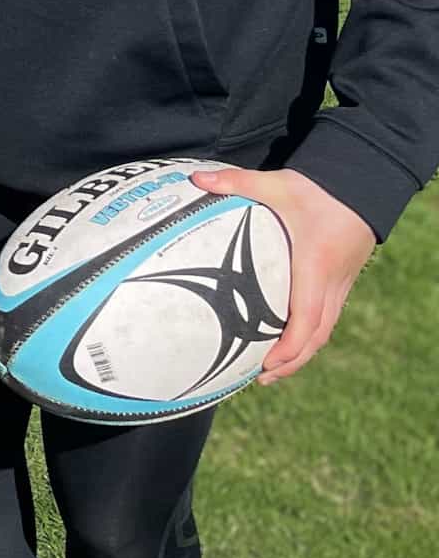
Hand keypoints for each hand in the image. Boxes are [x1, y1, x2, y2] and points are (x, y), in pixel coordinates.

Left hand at [189, 164, 377, 384]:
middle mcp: (331, 282)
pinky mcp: (341, 281)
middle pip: (317, 334)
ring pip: (325, 329)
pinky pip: (327, 316)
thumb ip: (236, 182)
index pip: (306, 318)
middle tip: (262, 379)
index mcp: (314, 266)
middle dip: (292, 361)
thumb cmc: (318, 188)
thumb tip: (196, 178)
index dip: (289, 346)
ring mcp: (340, 284)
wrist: (362, 185)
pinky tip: (289, 340)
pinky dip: (310, 335)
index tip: (268, 364)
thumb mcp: (275, 183)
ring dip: (301, 352)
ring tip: (272, 370)